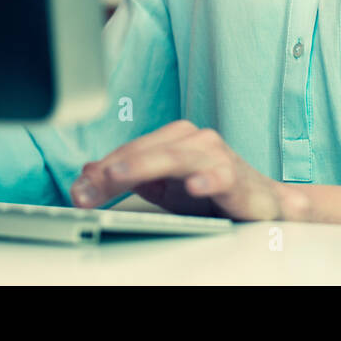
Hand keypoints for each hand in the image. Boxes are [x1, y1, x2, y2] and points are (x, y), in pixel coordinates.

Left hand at [69, 120, 309, 221]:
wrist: (262, 202)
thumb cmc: (211, 189)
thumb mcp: (162, 186)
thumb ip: (126, 178)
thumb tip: (85, 175)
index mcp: (171, 139)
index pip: (128, 152)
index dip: (100, 172)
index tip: (78, 191)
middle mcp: (191, 139)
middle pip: (145, 151)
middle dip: (113, 170)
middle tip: (89, 187)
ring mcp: (214, 154)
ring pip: (175, 157)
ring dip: (145, 166)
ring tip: (120, 176)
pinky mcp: (236, 175)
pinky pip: (220, 175)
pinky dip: (206, 179)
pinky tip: (193, 186)